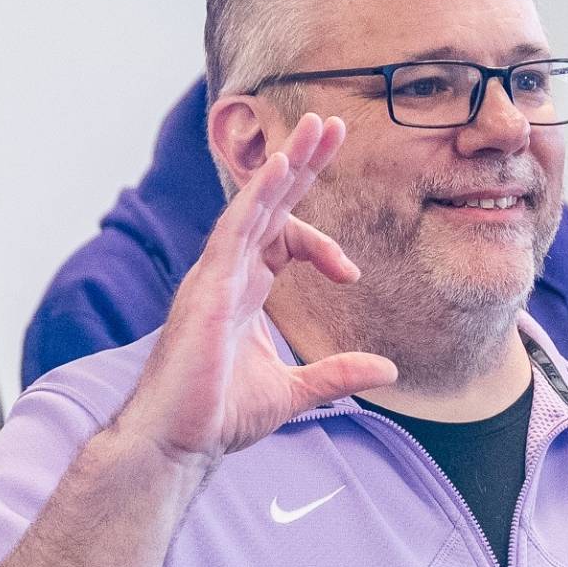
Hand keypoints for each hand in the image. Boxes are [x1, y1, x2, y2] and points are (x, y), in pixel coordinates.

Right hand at [109, 111, 396, 470]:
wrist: (178, 442)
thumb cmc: (218, 416)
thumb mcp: (293, 393)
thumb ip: (337, 375)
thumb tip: (389, 370)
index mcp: (242, 290)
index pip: (283, 239)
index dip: (321, 245)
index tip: (350, 274)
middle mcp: (226, 273)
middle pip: (268, 204)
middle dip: (301, 164)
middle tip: (332, 124)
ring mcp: (213, 276)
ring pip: (251, 205)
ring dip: (285, 164)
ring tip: (315, 127)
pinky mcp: (206, 287)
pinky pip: (232, 230)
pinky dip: (256, 197)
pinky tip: (280, 169)